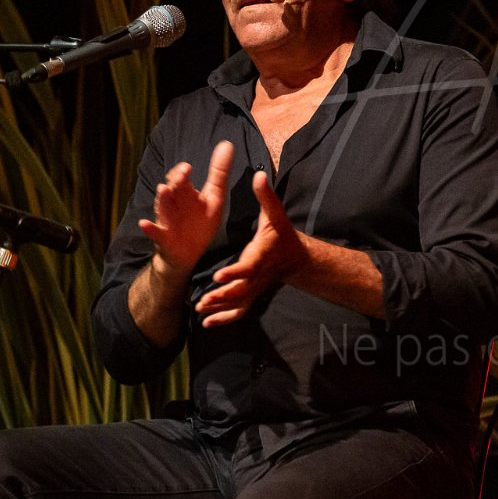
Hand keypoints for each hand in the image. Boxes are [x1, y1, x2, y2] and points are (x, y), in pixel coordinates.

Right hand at [138, 140, 232, 277]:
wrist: (187, 253)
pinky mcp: (164, 237)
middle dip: (175, 181)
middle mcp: (173, 203)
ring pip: (162, 207)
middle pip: (172, 189)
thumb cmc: (200, 221)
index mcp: (186, 193)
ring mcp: (167, 219)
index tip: (188, 167)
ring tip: (162, 189)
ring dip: (162, 199)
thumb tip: (227, 144)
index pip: (181, 178)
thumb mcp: (214, 197)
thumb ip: (219, 172)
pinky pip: (155, 232)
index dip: (182, 172)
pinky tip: (144, 224)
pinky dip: (150, 228)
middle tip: (182, 174)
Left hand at [196, 170, 308, 326]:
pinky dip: (224, 319)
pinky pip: (239, 311)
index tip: (219, 276)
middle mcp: (258, 276)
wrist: (296, 258)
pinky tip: (207, 324)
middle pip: (241, 291)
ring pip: (239, 304)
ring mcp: (256, 288)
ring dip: (220, 310)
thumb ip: (266, 196)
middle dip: (222, 297)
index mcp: (261, 256)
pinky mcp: (253, 295)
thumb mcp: (275, 213)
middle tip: (203, 301)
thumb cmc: (281, 235)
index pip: (248, 267)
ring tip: (201, 311)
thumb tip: (259, 174)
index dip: (235, 273)